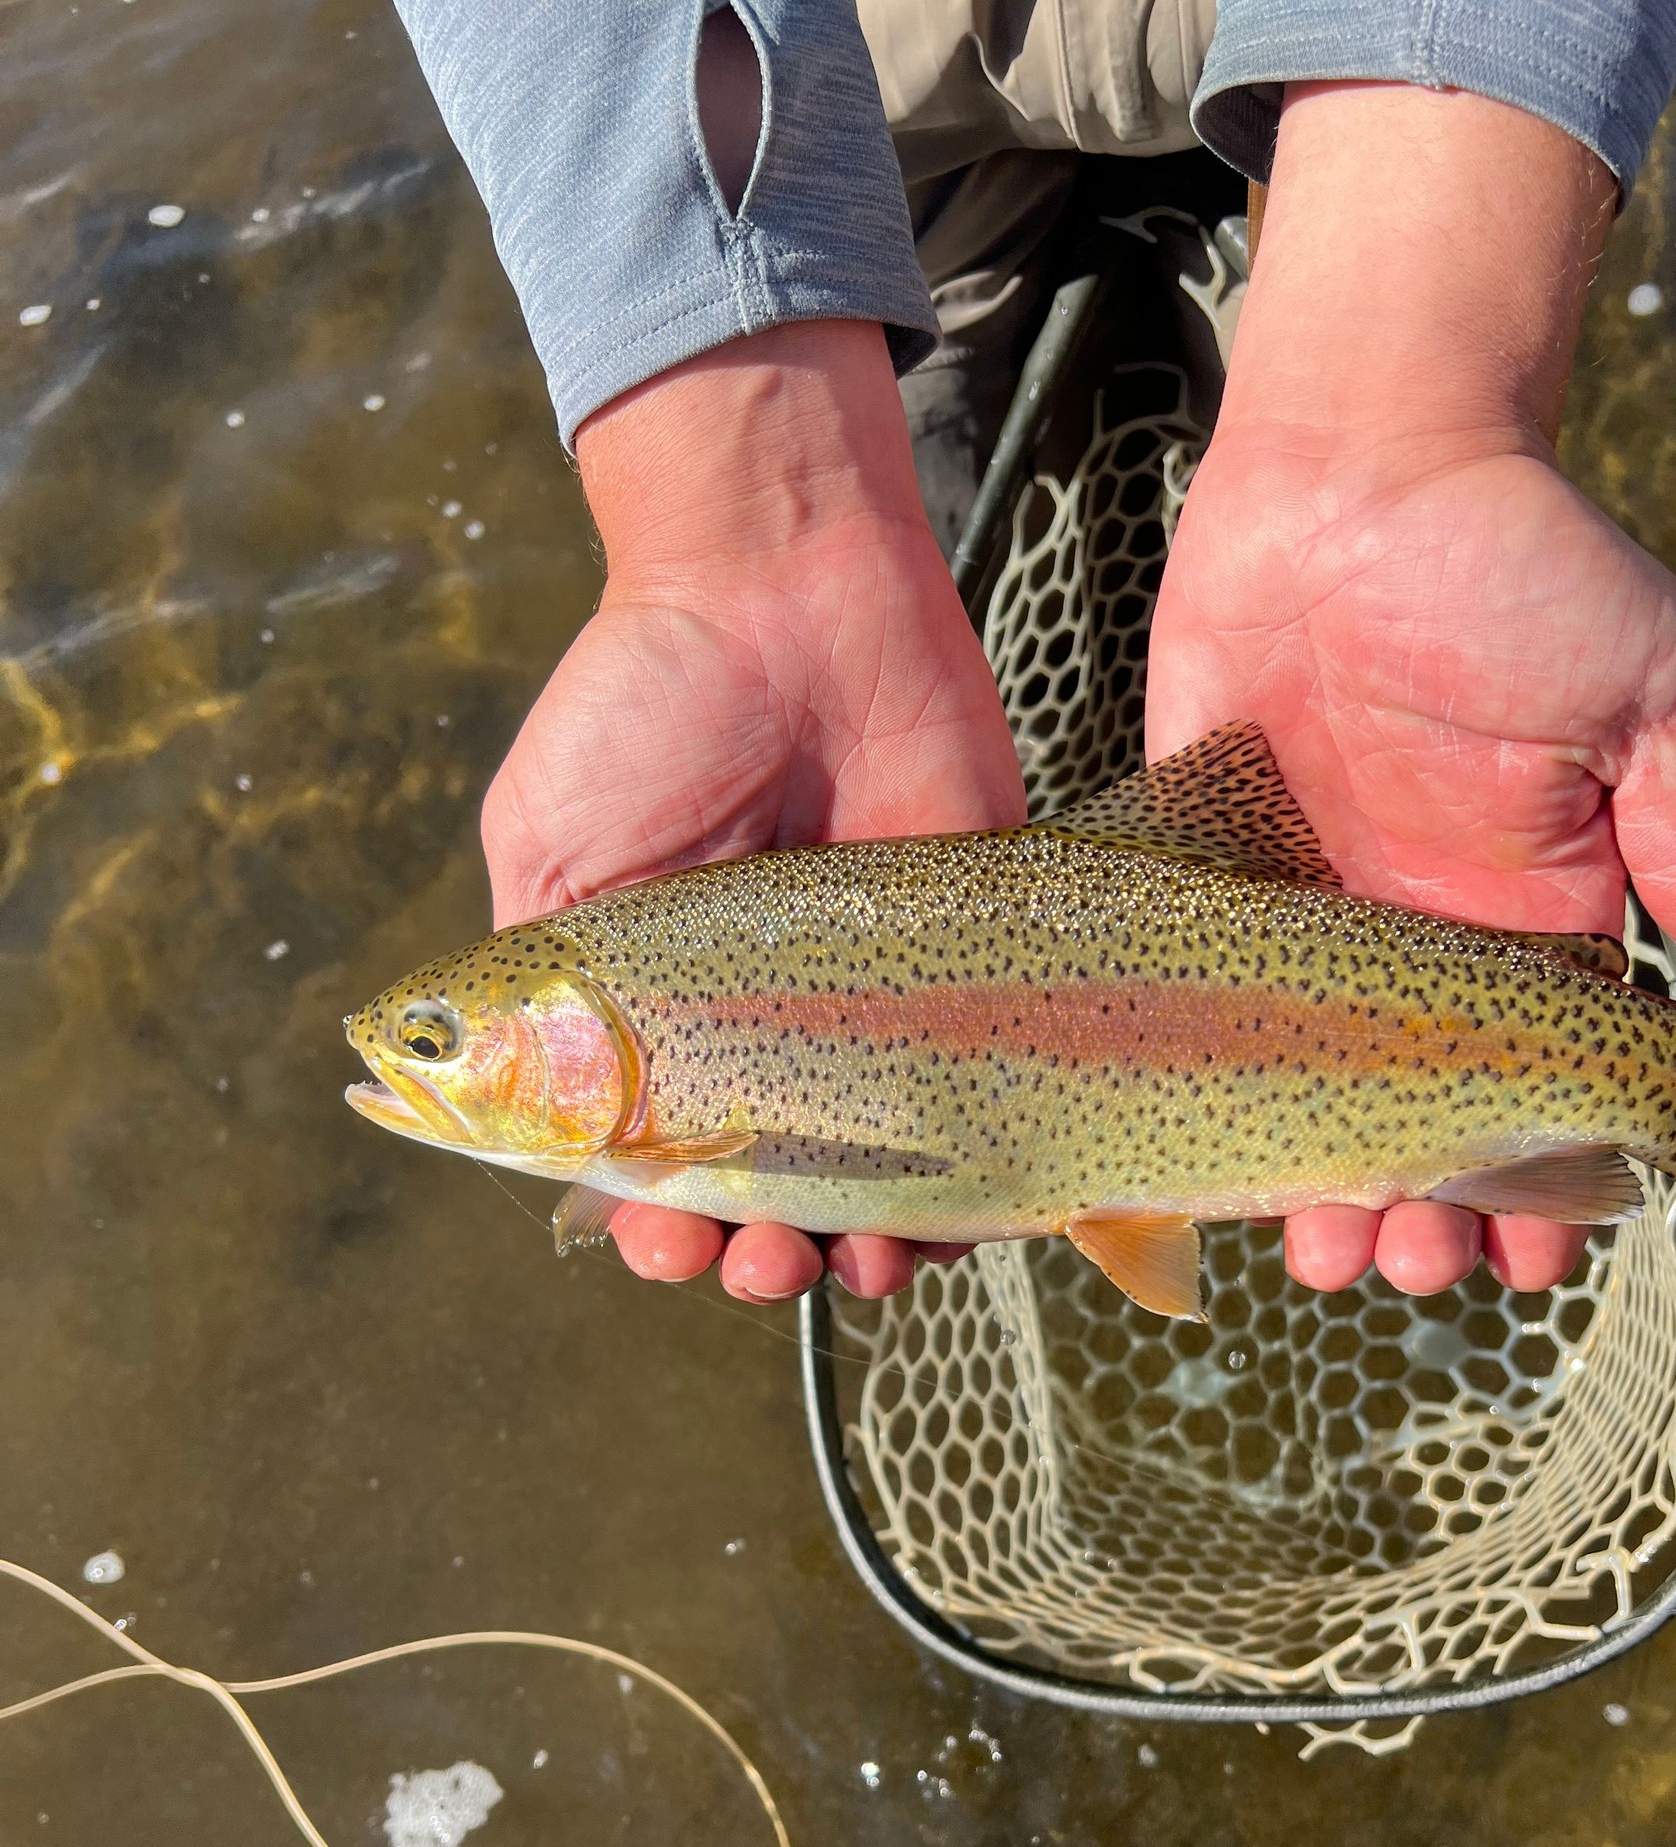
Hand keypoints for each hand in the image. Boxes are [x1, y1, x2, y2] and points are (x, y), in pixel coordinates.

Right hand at [483, 318, 1025, 1301]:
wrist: (791, 584)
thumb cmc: (647, 708)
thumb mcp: (551, 849)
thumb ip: (538, 982)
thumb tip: (517, 1117)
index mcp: (661, 1017)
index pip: (660, 1164)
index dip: (657, 1228)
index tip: (662, 1245)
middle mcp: (770, 1030)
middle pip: (772, 1195)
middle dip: (758, 1257)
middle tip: (756, 1259)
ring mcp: (877, 1010)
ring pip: (880, 1183)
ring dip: (857, 1251)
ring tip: (843, 1262)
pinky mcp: (973, 969)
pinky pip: (986, 1109)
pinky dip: (972, 1189)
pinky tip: (949, 1223)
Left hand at [1150, 82, 1675, 1297]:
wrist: (1358, 462)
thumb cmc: (1517, 559)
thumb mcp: (1646, 682)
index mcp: (1532, 912)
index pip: (1547, 1081)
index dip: (1546, 1176)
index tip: (1536, 1254)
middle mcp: (1417, 937)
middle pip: (1422, 1114)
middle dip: (1426, 1204)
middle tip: (1408, 1263)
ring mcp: (1308, 919)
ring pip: (1309, 1093)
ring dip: (1318, 1180)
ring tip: (1320, 1254)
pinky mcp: (1209, 881)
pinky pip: (1202, 1011)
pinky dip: (1201, 1093)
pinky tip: (1193, 1168)